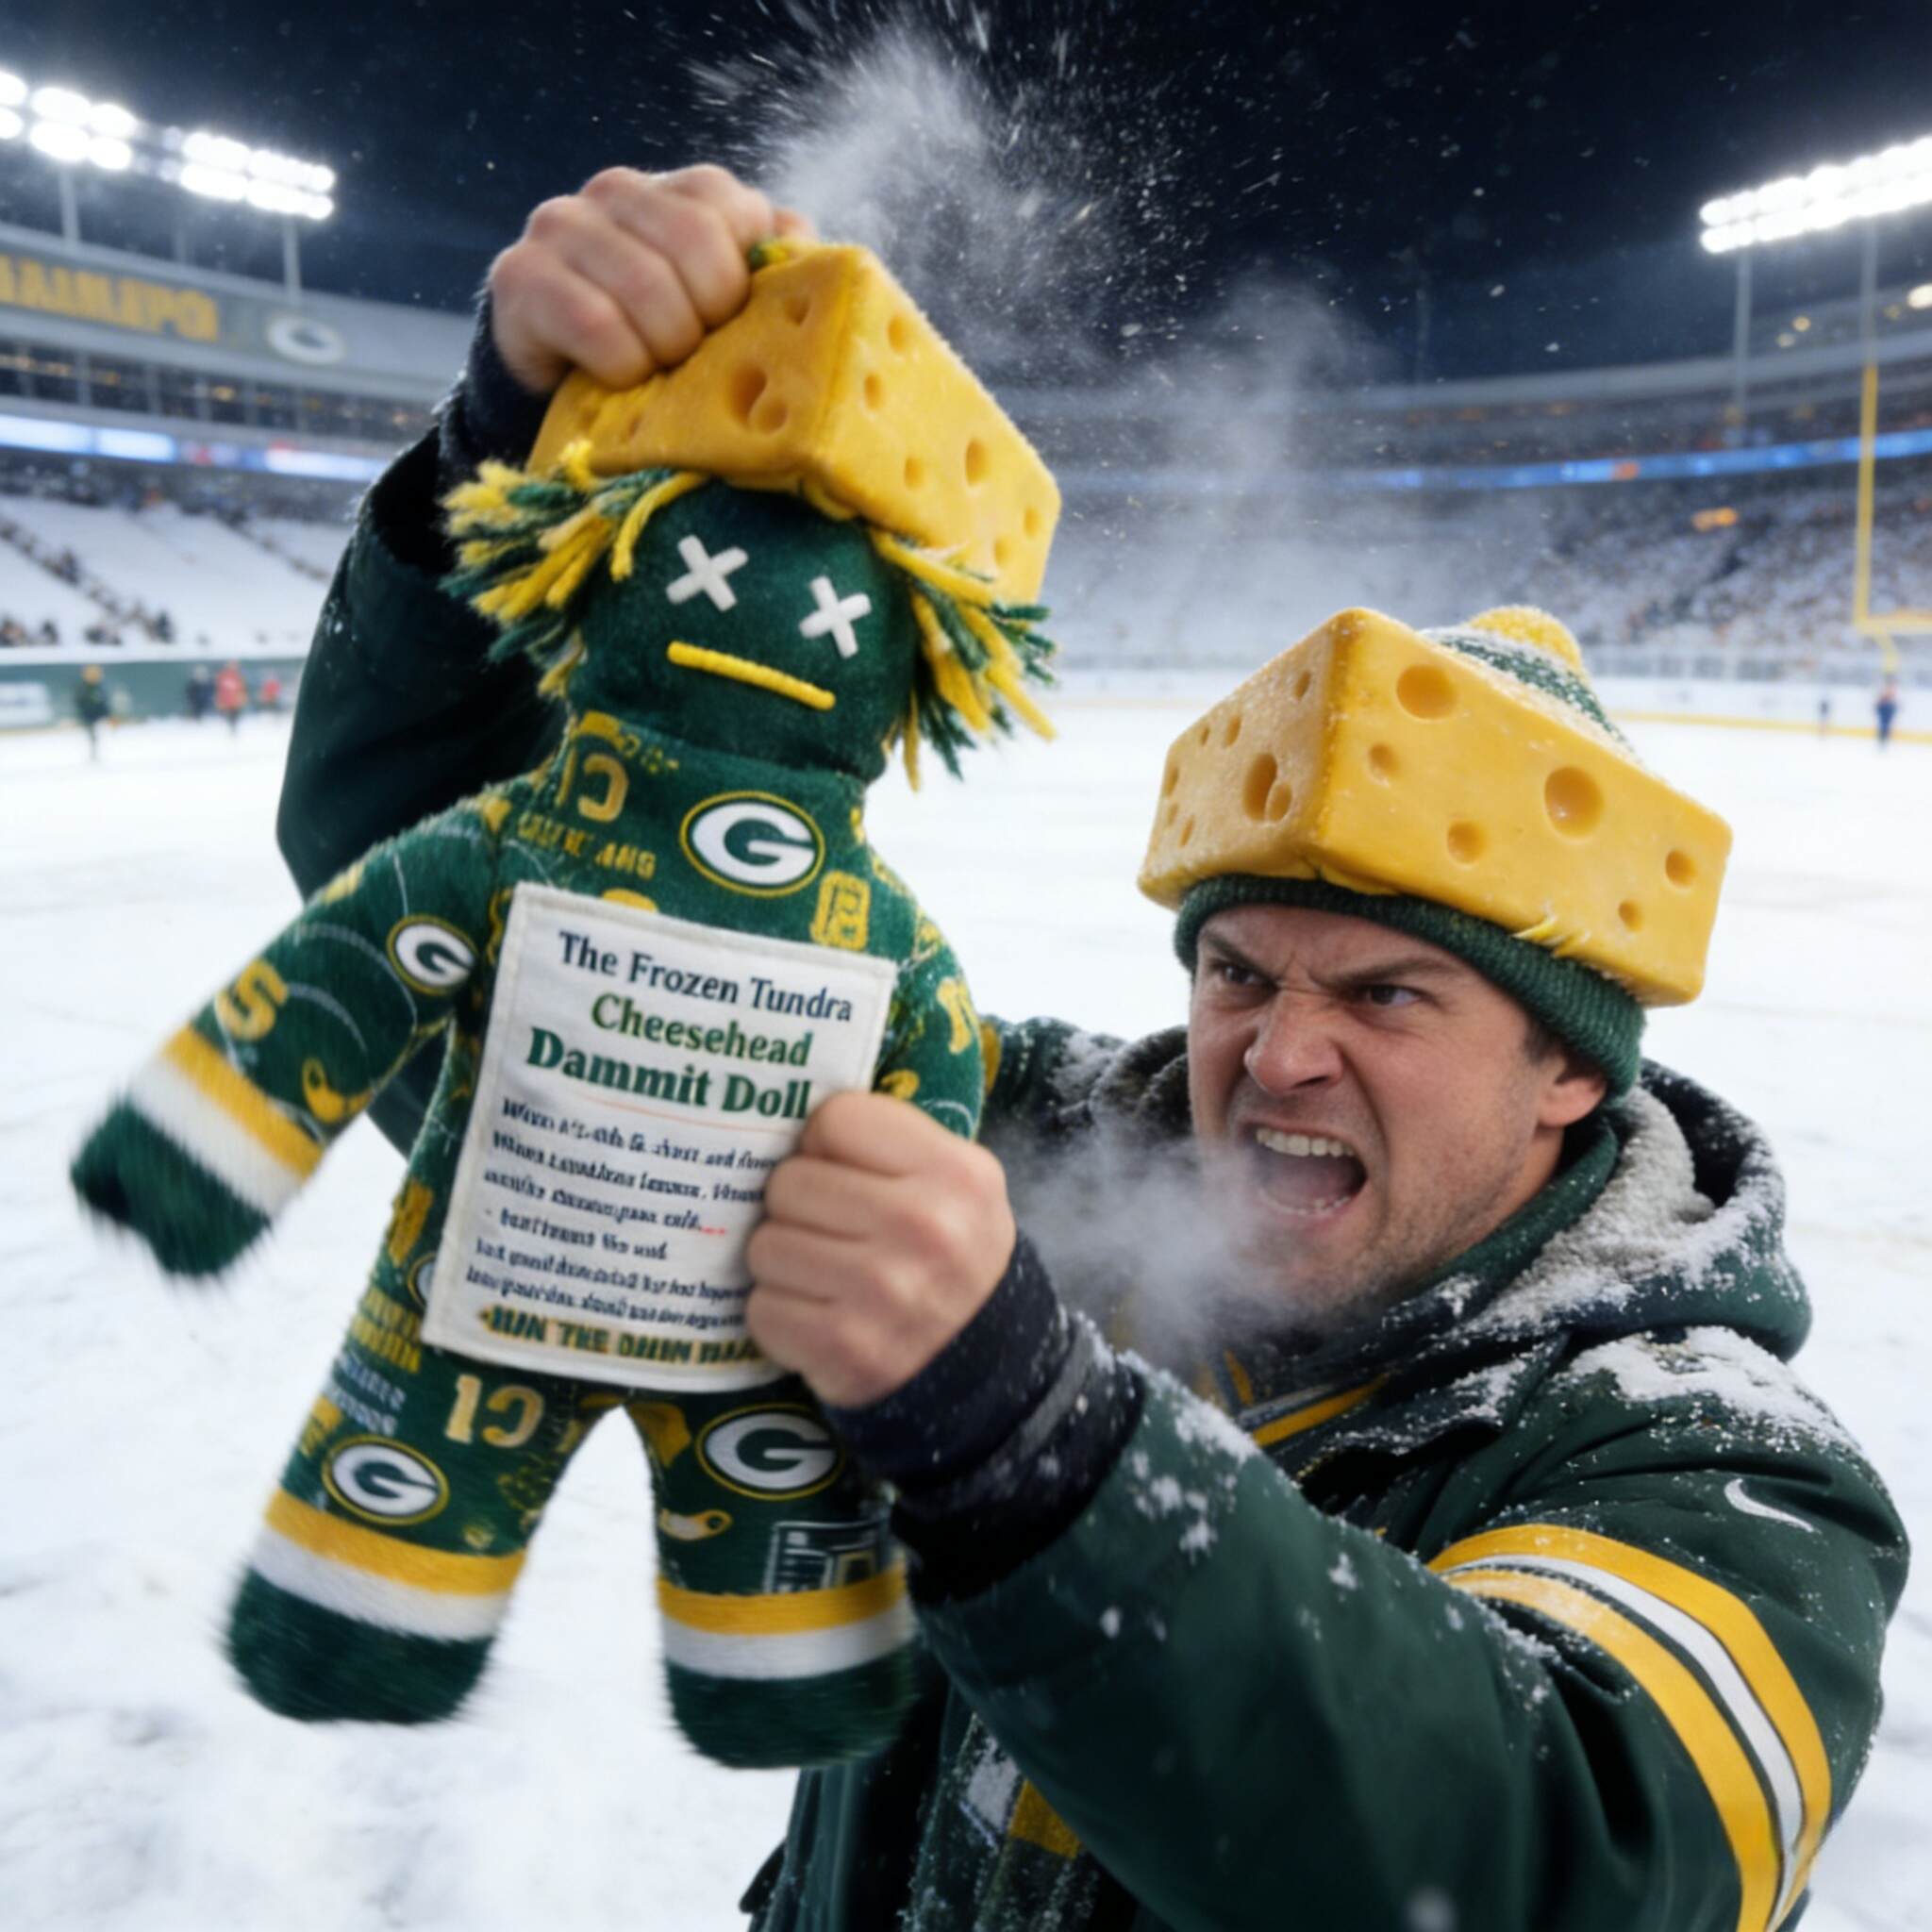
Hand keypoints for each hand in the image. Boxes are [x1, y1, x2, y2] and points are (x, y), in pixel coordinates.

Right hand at [486, 163, 815, 395]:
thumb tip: (825, 264)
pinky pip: (591, 321)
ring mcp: (564, 225)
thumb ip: (782, 281)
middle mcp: (620, 190)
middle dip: (706, 321)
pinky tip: (618, 379)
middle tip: (692, 357)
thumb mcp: (736, 316)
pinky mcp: (521, 276)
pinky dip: (619, 365)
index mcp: (686, 193)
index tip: (729, 325)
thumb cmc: (674, 352)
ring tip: (656, 372)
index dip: (740, 283)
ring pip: (644, 284)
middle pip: (694, 242)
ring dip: (662, 349)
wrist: (575, 392)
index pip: (733, 211)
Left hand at [745, 1093, 1015, 1409]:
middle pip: (789, 1181)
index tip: (840, 1169)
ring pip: (766, 1245)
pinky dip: (780, 1314)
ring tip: (822, 1272)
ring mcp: (885, 1294)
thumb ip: (886, 1139)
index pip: (835, 1121)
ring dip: (782, 1260)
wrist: (983, 1360)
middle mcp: (925, 1228)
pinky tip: (818, 1315)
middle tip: (826, 1226)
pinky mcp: (847, 1350)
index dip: (825, 1143)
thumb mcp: (952, 1179)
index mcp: (954, 1172)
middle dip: (797, 1205)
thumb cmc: (948, 1249)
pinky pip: (762, 1309)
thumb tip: (785, 1114)